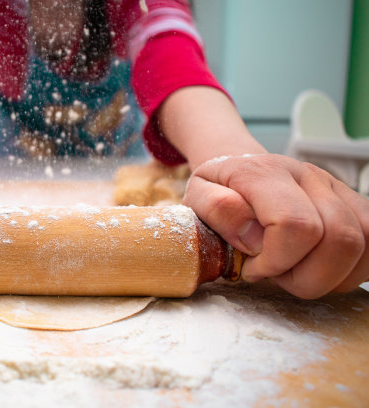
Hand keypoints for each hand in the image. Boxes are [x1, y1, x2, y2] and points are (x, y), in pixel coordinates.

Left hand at [184, 154, 368, 298]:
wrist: (240, 169)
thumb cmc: (218, 189)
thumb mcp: (197, 196)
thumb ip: (218, 210)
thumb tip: (254, 237)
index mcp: (266, 172)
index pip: (296, 225)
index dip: (277, 261)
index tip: (253, 268)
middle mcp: (310, 176)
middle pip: (339, 240)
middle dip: (305, 277)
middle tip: (274, 274)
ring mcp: (338, 189)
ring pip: (364, 246)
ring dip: (328, 277)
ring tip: (293, 270)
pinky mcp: (354, 205)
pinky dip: (349, 271)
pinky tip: (317, 268)